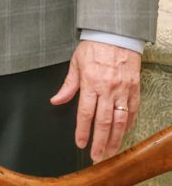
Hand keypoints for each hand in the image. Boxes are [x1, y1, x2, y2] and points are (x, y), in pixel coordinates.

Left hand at [51, 41, 140, 161]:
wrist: (115, 34)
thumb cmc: (94, 47)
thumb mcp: (76, 62)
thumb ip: (68, 85)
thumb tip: (55, 100)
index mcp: (90, 81)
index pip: (85, 112)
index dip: (83, 131)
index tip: (80, 143)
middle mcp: (107, 88)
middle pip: (103, 121)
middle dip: (99, 142)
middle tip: (96, 156)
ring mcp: (122, 89)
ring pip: (119, 121)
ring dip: (114, 139)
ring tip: (109, 151)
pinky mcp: (134, 89)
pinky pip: (132, 111)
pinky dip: (128, 125)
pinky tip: (123, 133)